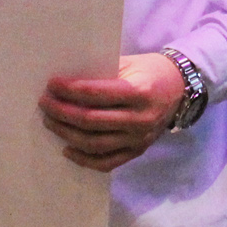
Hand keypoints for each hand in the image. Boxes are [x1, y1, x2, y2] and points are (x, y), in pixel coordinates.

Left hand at [40, 53, 186, 171]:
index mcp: (139, 92)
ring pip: (94, 143)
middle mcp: (140, 119)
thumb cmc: (150, 71)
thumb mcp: (129, 64)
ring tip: (51, 122)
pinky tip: (67, 148)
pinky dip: (84, 159)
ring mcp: (139, 138)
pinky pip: (107, 162)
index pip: (95, 95)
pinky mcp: (138, 151)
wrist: (180, 88)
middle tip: (45, 104)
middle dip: (62, 112)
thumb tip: (66, 84)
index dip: (69, 90)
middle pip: (90, 121)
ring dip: (67, 134)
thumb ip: (102, 74)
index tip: (52, 85)